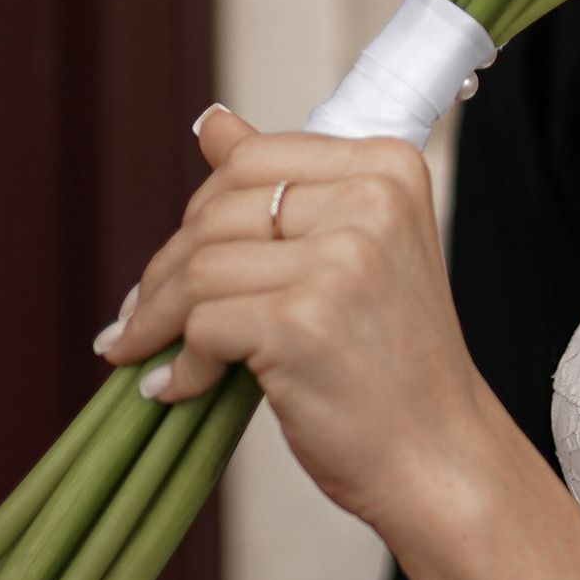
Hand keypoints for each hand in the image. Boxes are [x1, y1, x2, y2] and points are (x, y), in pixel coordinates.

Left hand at [98, 108, 486, 532]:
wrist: (438, 456)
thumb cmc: (393, 361)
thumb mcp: (354, 251)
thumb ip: (286, 184)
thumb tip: (211, 123)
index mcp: (388, 166)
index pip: (253, 159)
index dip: (202, 213)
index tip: (178, 261)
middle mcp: (371, 200)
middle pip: (218, 210)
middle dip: (166, 269)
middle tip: (140, 318)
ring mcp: (340, 260)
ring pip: (200, 267)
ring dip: (158, 319)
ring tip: (148, 352)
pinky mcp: (304, 321)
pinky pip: (202, 324)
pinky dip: (182, 364)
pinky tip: (184, 388)